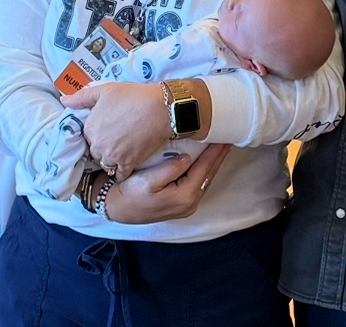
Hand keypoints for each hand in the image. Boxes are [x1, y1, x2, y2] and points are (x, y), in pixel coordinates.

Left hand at [63, 83, 168, 179]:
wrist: (159, 108)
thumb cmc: (132, 96)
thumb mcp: (104, 90)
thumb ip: (82, 97)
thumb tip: (64, 100)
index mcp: (90, 128)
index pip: (87, 137)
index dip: (97, 133)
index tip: (107, 129)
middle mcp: (98, 144)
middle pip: (95, 152)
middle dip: (103, 147)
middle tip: (115, 139)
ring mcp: (112, 156)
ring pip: (105, 164)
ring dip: (111, 160)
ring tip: (121, 150)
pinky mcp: (128, 164)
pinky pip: (119, 174)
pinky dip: (121, 172)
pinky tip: (126, 165)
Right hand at [101, 144, 231, 223]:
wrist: (117, 208)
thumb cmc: (130, 193)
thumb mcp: (149, 180)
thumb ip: (171, 169)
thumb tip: (188, 158)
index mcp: (184, 196)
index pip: (204, 169)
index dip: (214, 152)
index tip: (224, 138)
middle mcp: (189, 203)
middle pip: (208, 175)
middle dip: (218, 157)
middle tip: (229, 140)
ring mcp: (186, 206)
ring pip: (204, 180)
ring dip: (212, 164)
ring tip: (220, 148)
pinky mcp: (180, 204)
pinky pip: (197, 183)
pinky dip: (203, 171)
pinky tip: (206, 162)